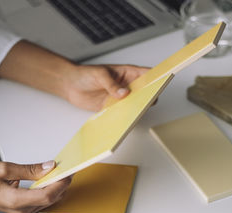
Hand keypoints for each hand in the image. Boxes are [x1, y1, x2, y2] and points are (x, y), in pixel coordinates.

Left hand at [0, 41, 148, 110]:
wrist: (70, 85)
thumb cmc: (85, 74)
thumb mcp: (99, 75)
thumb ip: (111, 84)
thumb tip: (124, 93)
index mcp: (127, 73)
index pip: (147, 75)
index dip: (156, 79)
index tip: (162, 84)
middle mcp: (127, 86)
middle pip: (144, 92)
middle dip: (149, 97)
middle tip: (149, 103)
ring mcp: (120, 97)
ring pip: (135, 104)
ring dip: (136, 109)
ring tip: (137, 114)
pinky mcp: (112, 108)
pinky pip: (122, 113)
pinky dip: (125, 117)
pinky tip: (125, 120)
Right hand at [0, 161, 70, 212]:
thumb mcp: (5, 168)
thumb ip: (30, 169)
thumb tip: (49, 167)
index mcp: (15, 200)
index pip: (47, 195)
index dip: (61, 184)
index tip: (68, 172)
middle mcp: (20, 210)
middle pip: (50, 199)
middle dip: (61, 184)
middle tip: (67, 169)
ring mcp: (22, 212)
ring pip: (48, 201)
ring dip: (56, 187)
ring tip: (59, 172)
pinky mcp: (22, 210)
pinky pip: (41, 202)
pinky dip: (48, 190)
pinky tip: (50, 179)